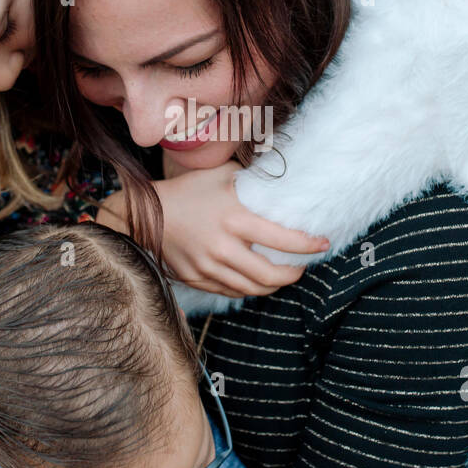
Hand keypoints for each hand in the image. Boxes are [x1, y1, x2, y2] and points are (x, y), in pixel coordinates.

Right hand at [98, 162, 329, 298]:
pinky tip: (255, 279)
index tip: (323, 243)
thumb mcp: (222, 175)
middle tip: (302, 266)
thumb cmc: (188, 190)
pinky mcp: (197, 279)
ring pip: (253, 289)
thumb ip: (252, 181)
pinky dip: (249, 288)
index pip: (284, 240)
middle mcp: (223, 247)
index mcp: (234, 218)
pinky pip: (231, 292)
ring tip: (282, 274)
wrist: (144, 214)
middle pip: (271, 276)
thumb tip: (283, 182)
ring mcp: (209, 267)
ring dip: (274, 285)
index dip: (309, 245)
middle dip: (294, 274)